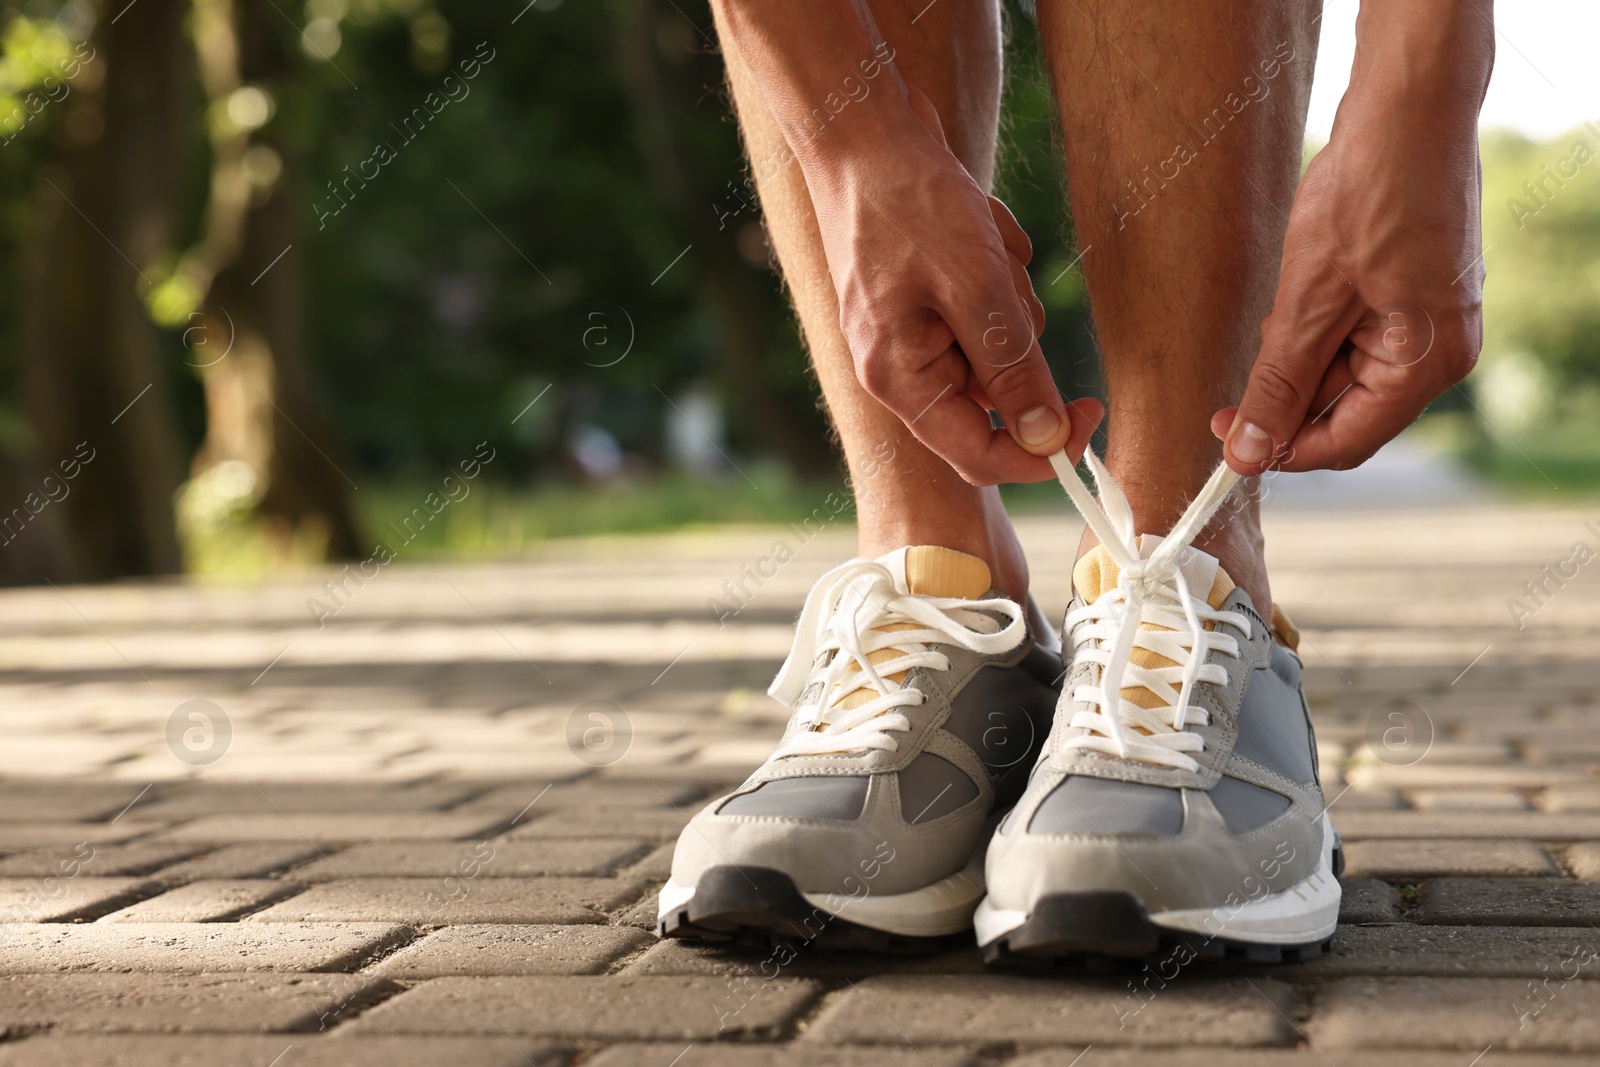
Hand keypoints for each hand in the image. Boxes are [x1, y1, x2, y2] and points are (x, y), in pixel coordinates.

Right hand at [809, 85, 1101, 483]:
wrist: (864, 133)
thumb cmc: (908, 204)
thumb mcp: (975, 285)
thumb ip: (1013, 369)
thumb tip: (1048, 439)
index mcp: (899, 380)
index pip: (978, 456)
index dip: (1041, 450)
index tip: (1090, 413)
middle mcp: (900, 369)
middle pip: (994, 396)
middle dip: (1019, 342)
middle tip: (1004, 276)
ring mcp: (912, 335)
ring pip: (999, 347)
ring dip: (1010, 296)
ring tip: (981, 241)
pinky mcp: (927, 302)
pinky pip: (989, 308)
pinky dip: (997, 270)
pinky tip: (974, 227)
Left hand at [1215, 71, 1485, 472]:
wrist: (1407, 106)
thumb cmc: (1369, 196)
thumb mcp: (1309, 302)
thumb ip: (1278, 384)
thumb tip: (1249, 454)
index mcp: (1427, 366)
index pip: (1346, 443)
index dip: (1281, 447)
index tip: (1225, 438)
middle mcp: (1437, 352)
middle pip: (1343, 410)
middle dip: (1285, 396)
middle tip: (1232, 380)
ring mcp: (1425, 321)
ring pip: (1341, 372)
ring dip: (1296, 356)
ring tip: (1285, 303)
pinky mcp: (1407, 293)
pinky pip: (1350, 335)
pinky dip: (1313, 327)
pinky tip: (1299, 291)